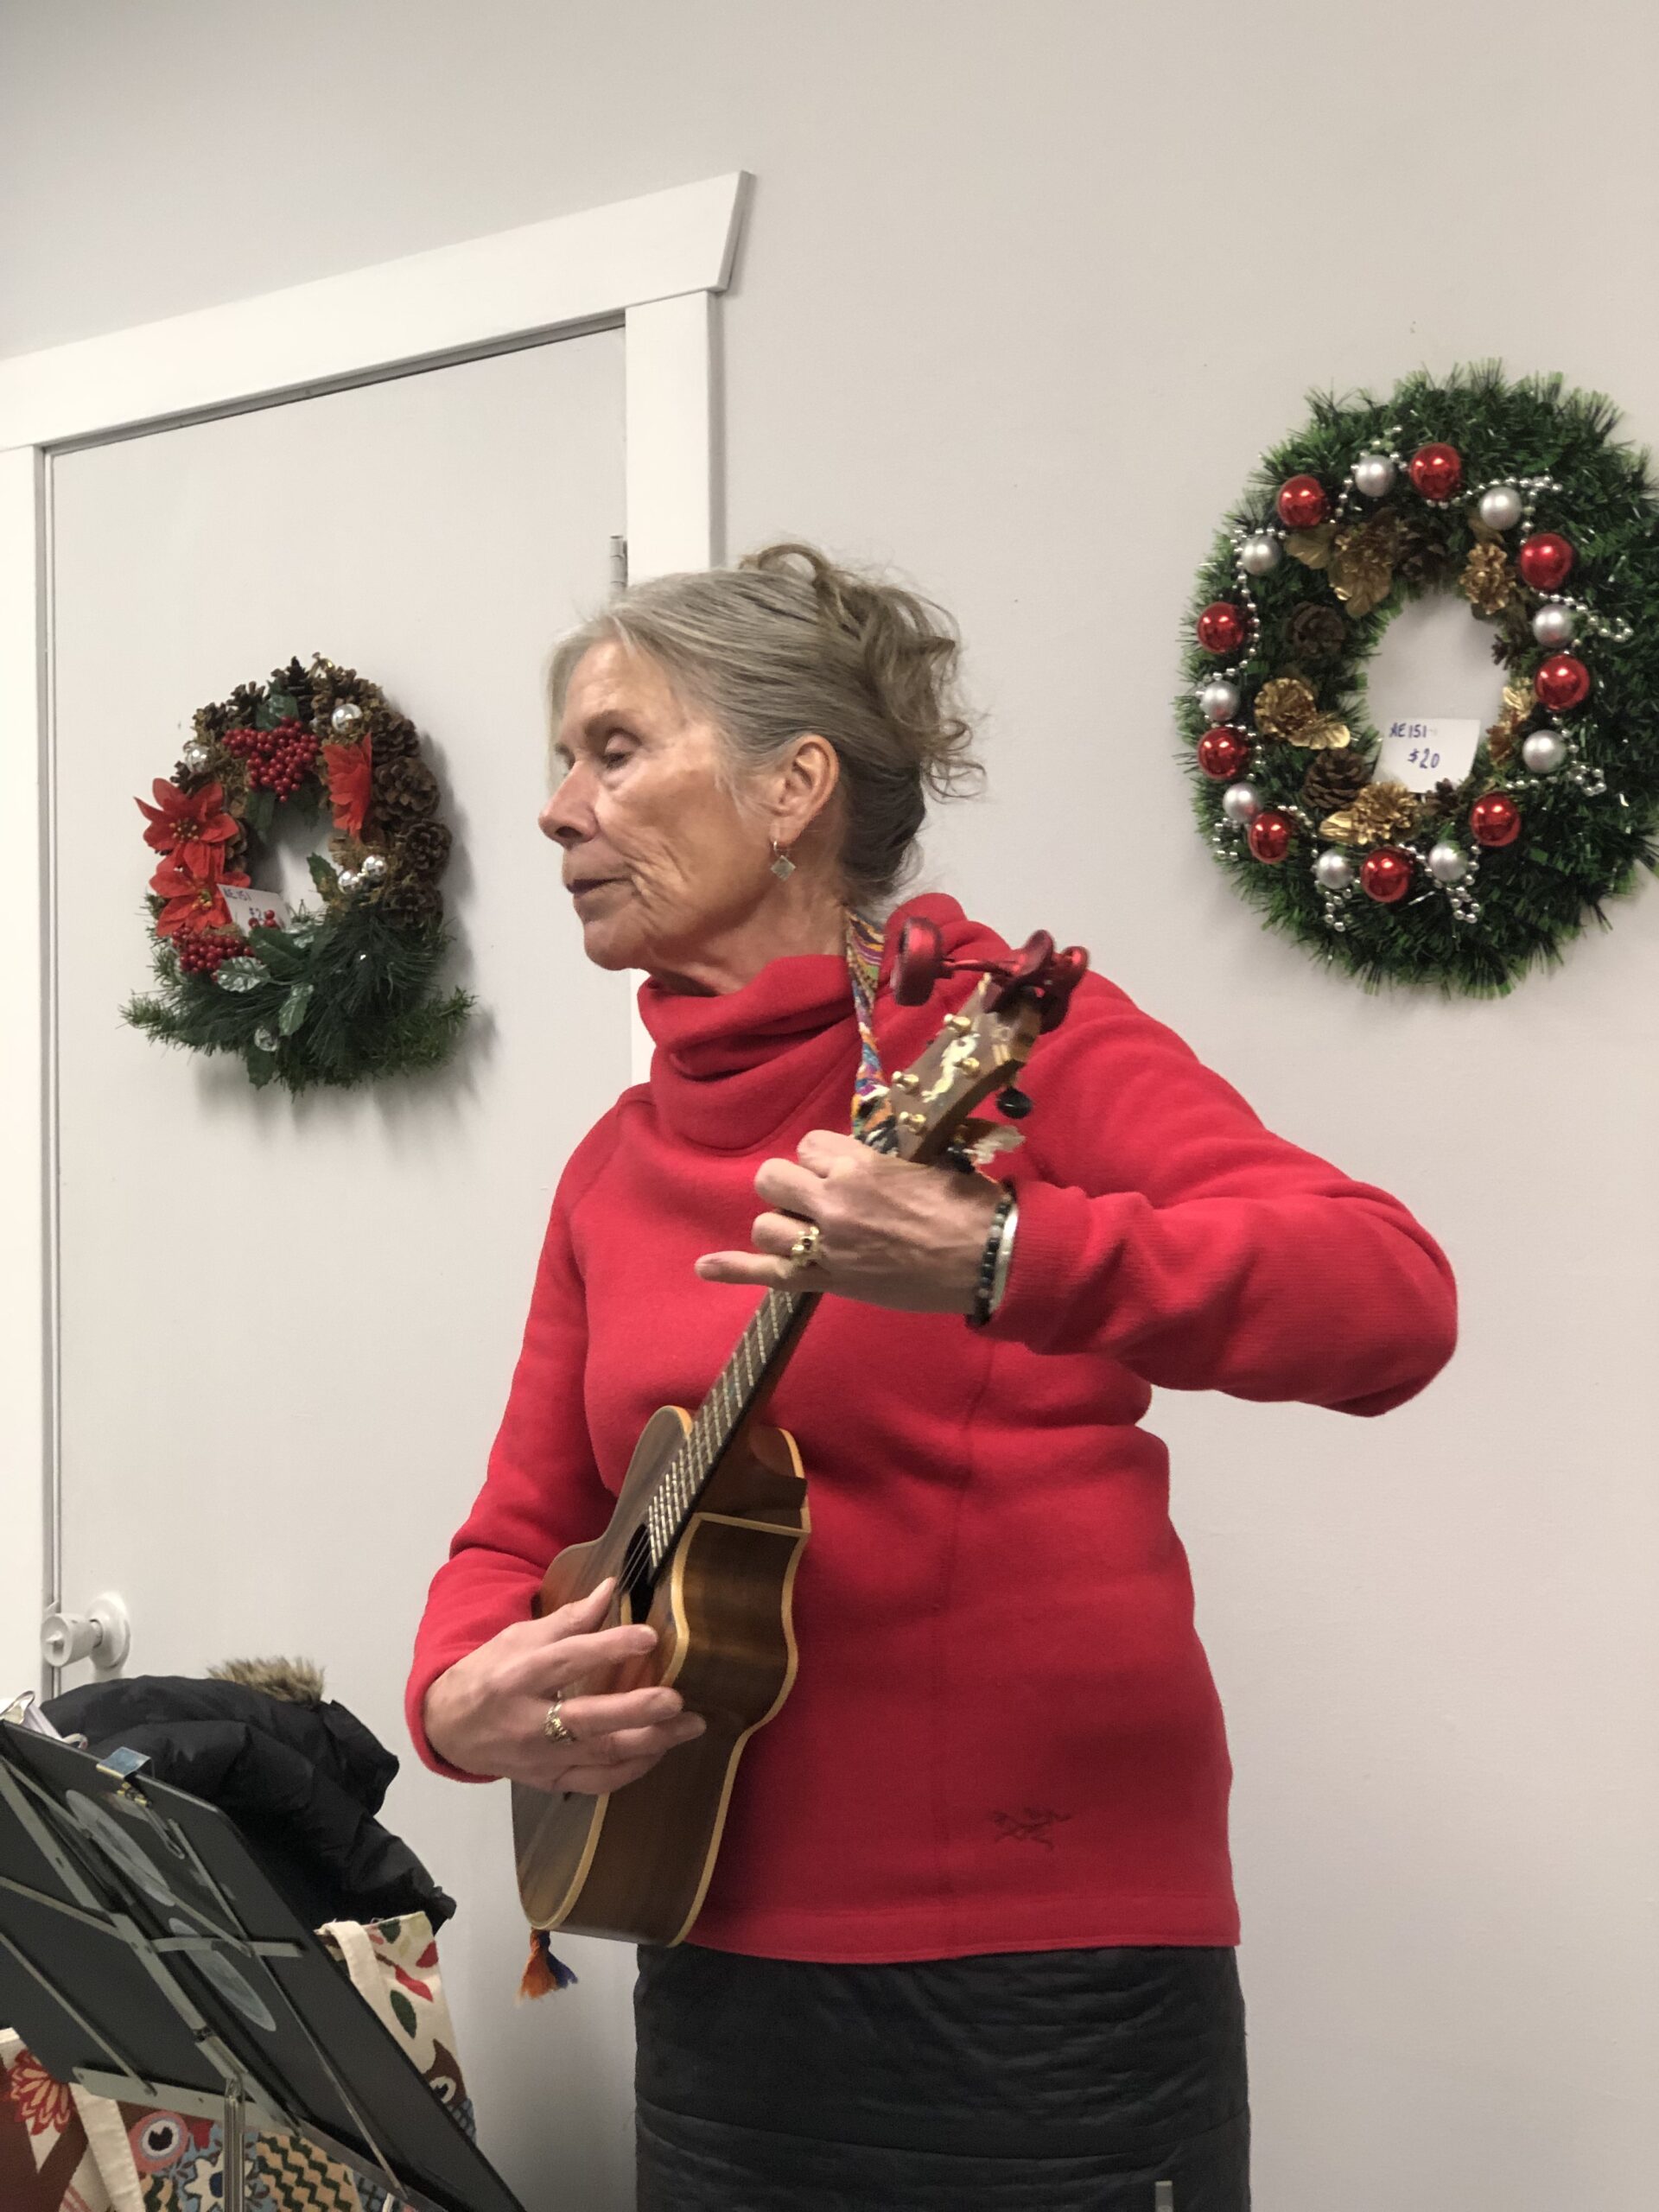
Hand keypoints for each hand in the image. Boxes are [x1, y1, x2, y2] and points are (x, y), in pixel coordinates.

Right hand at [423, 1579, 704, 1793]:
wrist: (448, 1727)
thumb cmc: (488, 1674)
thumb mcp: (518, 1638)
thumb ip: (568, 1619)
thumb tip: (611, 1588)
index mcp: (518, 1675)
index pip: (567, 1660)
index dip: (609, 1647)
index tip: (649, 1637)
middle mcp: (528, 1721)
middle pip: (588, 1720)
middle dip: (637, 1711)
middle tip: (676, 1699)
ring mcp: (539, 1757)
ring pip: (600, 1756)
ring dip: (650, 1743)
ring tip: (688, 1725)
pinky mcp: (548, 1781)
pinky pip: (597, 1782)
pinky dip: (632, 1770)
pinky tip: (660, 1750)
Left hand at [694, 1128, 1001, 1312]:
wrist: (987, 1258)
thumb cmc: (965, 1207)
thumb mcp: (922, 1166)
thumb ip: (879, 1164)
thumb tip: (858, 1164)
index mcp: (859, 1165)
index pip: (808, 1145)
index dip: (821, 1160)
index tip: (842, 1173)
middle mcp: (833, 1200)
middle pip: (774, 1179)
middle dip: (792, 1187)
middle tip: (821, 1202)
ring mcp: (826, 1243)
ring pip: (767, 1224)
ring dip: (784, 1226)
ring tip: (809, 1234)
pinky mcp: (826, 1280)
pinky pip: (766, 1273)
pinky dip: (733, 1269)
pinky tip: (705, 1267)